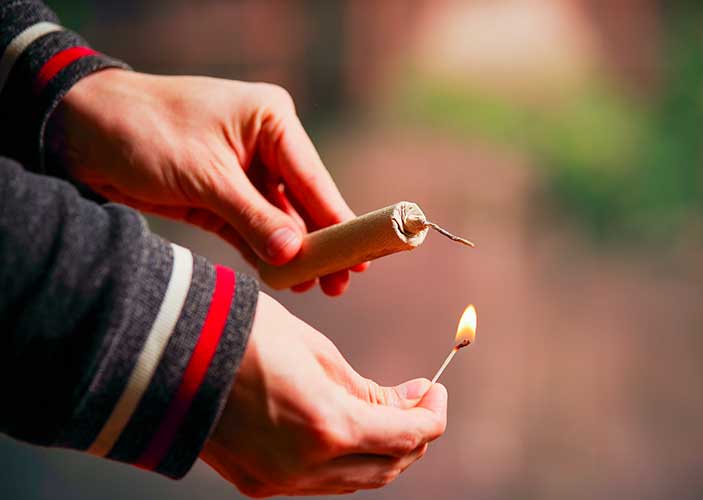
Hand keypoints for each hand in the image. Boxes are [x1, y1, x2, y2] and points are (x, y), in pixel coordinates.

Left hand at [49, 69, 366, 294]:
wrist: (80, 131)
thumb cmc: (145, 132)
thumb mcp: (205, 177)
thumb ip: (253, 217)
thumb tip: (296, 254)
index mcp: (271, 121)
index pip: (314, 177)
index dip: (338, 219)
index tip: (361, 254)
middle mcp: (264, 144)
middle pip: (303, 201)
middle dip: (319, 242)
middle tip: (341, 281)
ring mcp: (243, 171)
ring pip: (279, 219)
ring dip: (292, 252)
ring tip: (315, 286)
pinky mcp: (220, 195)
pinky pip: (251, 227)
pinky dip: (264, 251)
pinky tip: (282, 276)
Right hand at [201, 293, 447, 496]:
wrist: (165, 351)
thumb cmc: (244, 334)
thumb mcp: (317, 351)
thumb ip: (365, 387)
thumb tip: (404, 400)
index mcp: (328, 427)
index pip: (407, 436)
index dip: (432, 414)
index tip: (435, 391)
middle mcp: (307, 467)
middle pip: (387, 467)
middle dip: (413, 434)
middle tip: (417, 399)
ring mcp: (279, 482)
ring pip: (355, 480)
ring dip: (381, 449)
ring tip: (386, 410)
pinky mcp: (256, 483)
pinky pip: (320, 481)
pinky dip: (345, 458)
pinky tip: (345, 427)